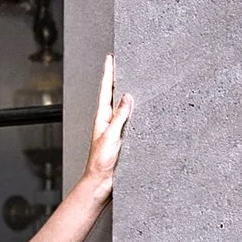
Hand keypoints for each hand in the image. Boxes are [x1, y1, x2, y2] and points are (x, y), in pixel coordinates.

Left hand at [83, 53, 131, 195]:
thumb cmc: (101, 162)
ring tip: (132, 79)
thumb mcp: (111, 136)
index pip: (105, 90)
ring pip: (121, 107)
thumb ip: (120, 117)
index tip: (110, 58)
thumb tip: (127, 96)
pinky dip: (134, 111)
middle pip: (113, 95)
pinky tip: (140, 109)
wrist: (101, 183)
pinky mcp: (122, 139)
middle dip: (116, 78)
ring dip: (125, 93)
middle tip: (120, 62)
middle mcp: (107, 121)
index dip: (108, 73)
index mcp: (102, 117)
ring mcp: (115, 130)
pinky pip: (129, 120)